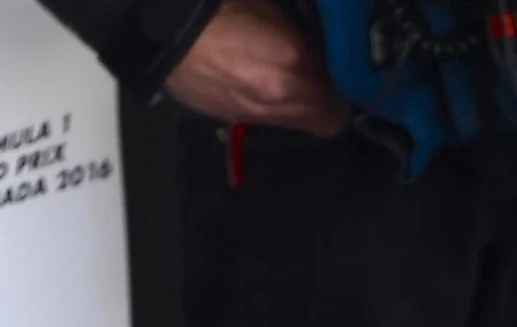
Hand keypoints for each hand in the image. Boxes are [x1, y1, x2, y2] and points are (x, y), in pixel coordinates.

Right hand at [162, 0, 346, 134]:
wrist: (168, 35)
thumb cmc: (219, 12)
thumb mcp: (272, 9)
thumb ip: (303, 33)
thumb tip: (321, 46)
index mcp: (293, 60)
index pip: (343, 84)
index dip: (348, 78)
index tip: (347, 69)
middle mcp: (281, 95)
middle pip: (330, 117)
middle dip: (333, 100)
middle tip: (331, 81)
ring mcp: (260, 113)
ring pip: (306, 125)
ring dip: (310, 108)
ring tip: (303, 85)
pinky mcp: (239, 119)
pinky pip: (278, 122)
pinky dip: (283, 110)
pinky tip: (273, 88)